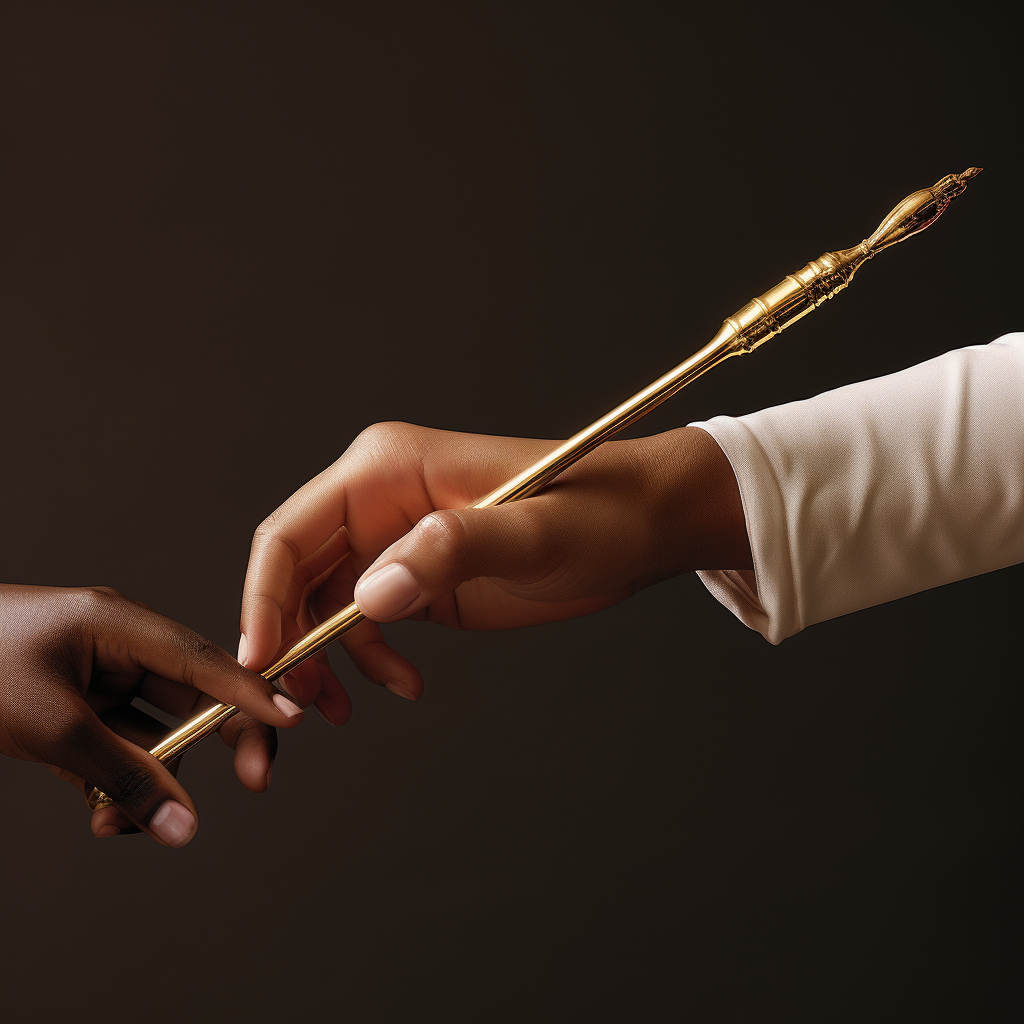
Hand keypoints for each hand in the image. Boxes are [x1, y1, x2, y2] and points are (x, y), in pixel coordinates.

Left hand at [0, 584, 304, 845]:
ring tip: (116, 823)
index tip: (294, 721)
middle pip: (195, 695)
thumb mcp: (50, 727)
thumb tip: (180, 823)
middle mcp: (120, 645)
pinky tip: (98, 813)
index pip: (204, 659)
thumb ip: (123, 776)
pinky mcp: (77, 705)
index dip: (254, 690)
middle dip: (215, 745)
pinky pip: (120, 745)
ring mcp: (98, 675)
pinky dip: (116, 781)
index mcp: (119, 624)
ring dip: (150, 780)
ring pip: (157, 730)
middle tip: (252, 784)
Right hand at [241, 423, 749, 717]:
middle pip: (295, 576)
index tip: (261, 664)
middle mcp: (378, 500)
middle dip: (285, 644)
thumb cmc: (596, 511)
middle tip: (290, 713)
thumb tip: (371, 596)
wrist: (643, 525)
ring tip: (343, 711)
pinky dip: (369, 661)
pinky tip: (403, 686)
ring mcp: (396, 538)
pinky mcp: (420, 574)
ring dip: (323, 662)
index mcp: (386, 469)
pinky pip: (365, 622)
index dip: (264, 600)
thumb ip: (452, 551)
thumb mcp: (532, 531)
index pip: (292, 534)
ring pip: (323, 606)